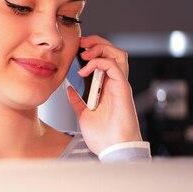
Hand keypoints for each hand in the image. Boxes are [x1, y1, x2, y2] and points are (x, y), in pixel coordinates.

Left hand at [66, 35, 142, 154]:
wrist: (113, 149)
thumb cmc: (103, 136)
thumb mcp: (84, 114)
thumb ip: (78, 100)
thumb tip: (70, 90)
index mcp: (107, 88)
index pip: (105, 59)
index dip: (93, 49)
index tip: (76, 48)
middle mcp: (116, 84)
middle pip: (113, 52)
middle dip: (97, 42)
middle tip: (81, 44)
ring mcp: (120, 85)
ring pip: (118, 54)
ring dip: (100, 48)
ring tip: (84, 53)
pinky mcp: (122, 89)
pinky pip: (114, 66)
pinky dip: (98, 62)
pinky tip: (85, 69)